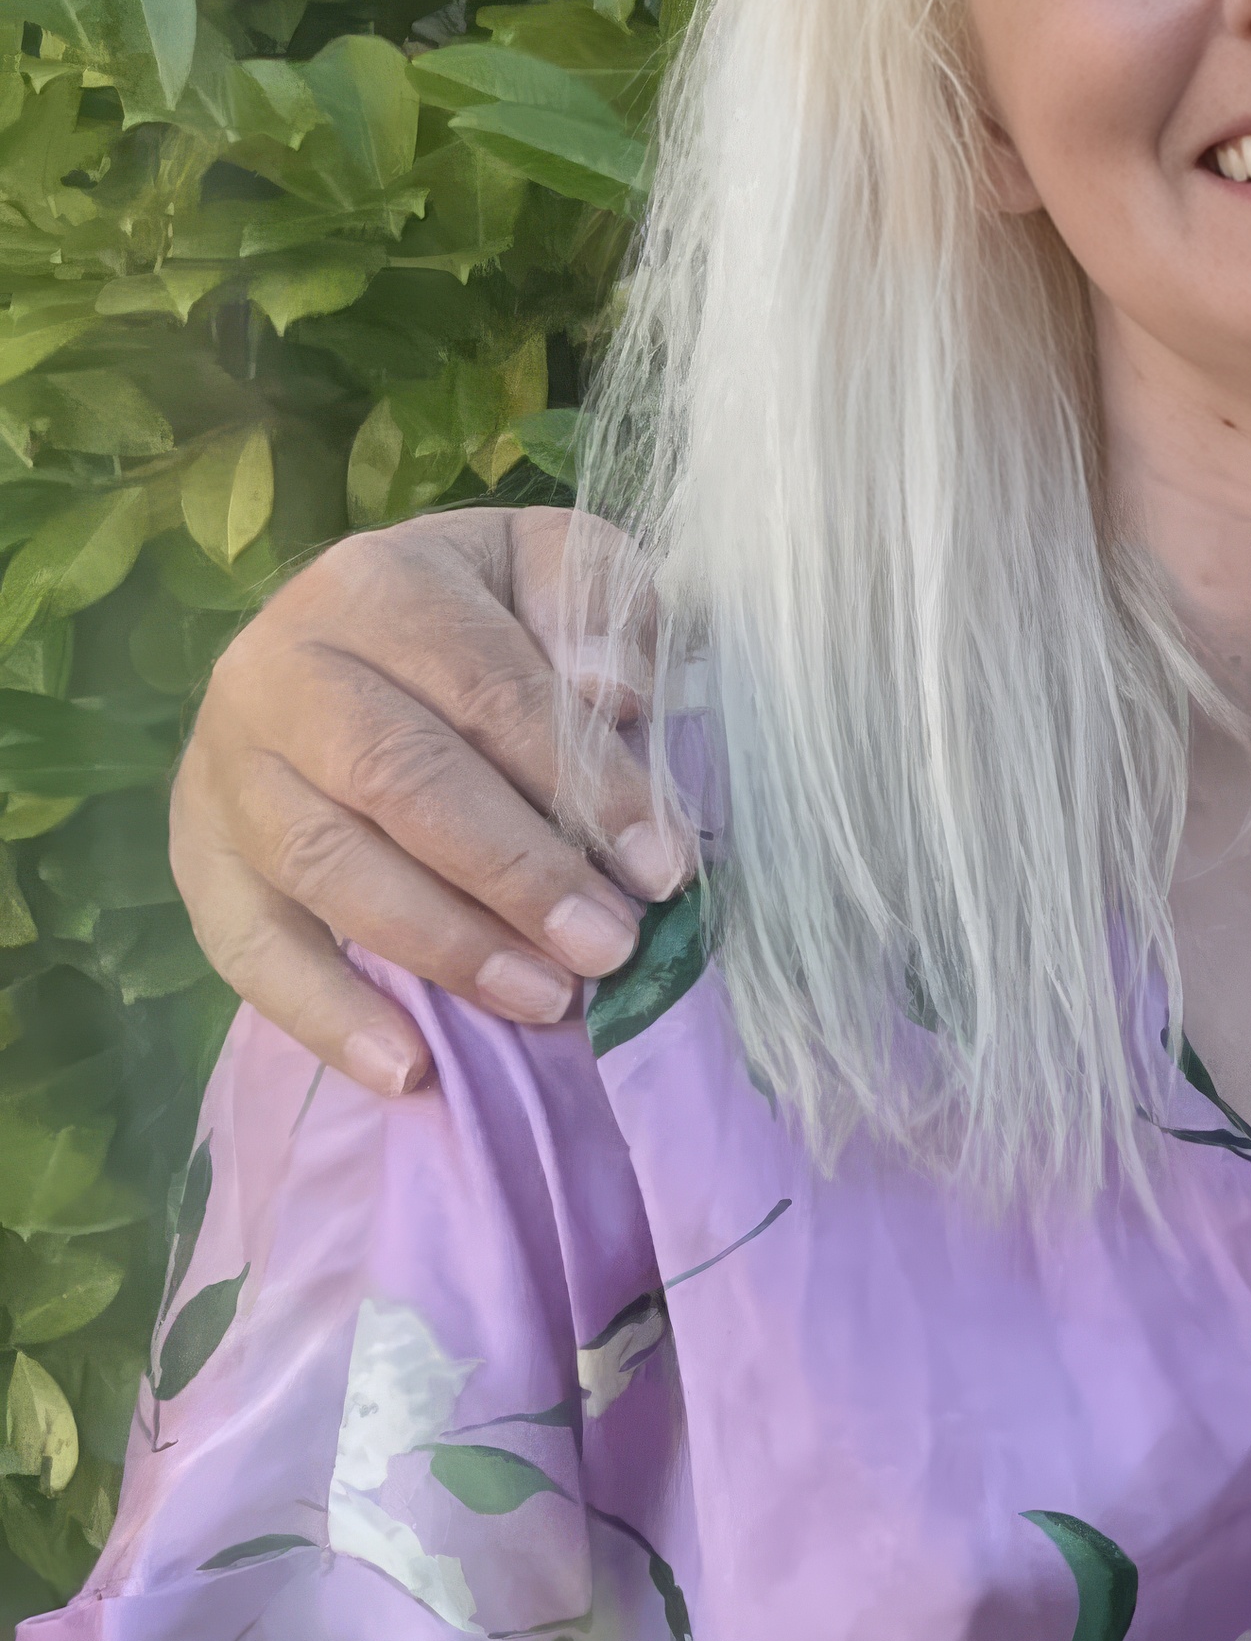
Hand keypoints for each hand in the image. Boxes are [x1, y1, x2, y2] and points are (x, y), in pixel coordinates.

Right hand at [168, 509, 684, 1096]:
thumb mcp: (551, 571)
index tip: (660, 867)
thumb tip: (609, 693)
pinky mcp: (199, 855)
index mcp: (372, 585)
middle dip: (513, 874)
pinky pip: (247, 947)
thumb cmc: (482, 615)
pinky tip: (407, 1069)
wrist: (352, 635)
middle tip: (607, 948)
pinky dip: (324, 1015)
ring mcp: (225, 766)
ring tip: (544, 1001)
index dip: (578, 782)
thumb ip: (595, 609)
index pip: (483, 688)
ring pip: (326, 865)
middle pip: (397, 779)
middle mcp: (279, 667)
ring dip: (443, 946)